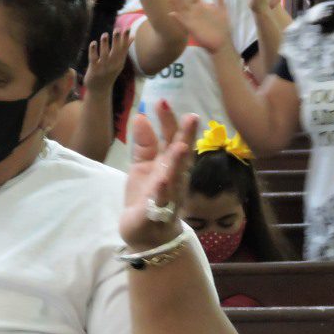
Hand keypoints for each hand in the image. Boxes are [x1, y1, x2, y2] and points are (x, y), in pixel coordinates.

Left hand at [84, 29, 132, 94]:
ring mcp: (103, 68)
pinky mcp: (94, 70)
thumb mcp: (119, 62)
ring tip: (105, 34)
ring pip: (104, 54)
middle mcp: (113, 65)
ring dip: (104, 44)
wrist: (99, 90)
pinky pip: (93, 59)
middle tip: (117, 29)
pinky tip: (93, 43)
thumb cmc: (109, 73)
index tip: (127, 28)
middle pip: (116, 51)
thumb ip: (124, 48)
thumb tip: (133, 36)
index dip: (125, 39)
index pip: (123, 49)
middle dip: (117, 41)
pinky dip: (93, 51)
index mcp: (119, 62)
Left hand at [120, 101, 198, 249]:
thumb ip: (144, 143)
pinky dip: (162, 190)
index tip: (162, 101)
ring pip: (175, 176)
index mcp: (169, 163)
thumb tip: (141, 116)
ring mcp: (168, 194)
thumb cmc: (148, 196)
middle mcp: (174, 176)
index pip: (171, 138)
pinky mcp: (157, 211)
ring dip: (178, 162)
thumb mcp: (142, 166)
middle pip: (181, 154)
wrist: (147, 233)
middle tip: (192, 117)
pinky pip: (161, 200)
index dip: (168, 121)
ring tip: (181, 146)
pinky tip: (162, 179)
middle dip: (186, 137)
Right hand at [167, 0, 233, 54]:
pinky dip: (177, 18)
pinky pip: (182, 22)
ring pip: (181, 9)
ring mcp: (191, 19)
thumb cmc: (222, 26)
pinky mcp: (191, 28)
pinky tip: (172, 13)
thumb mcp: (222, 8)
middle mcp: (194, 11)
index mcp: (201, 6)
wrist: (221, 42)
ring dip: (175, 3)